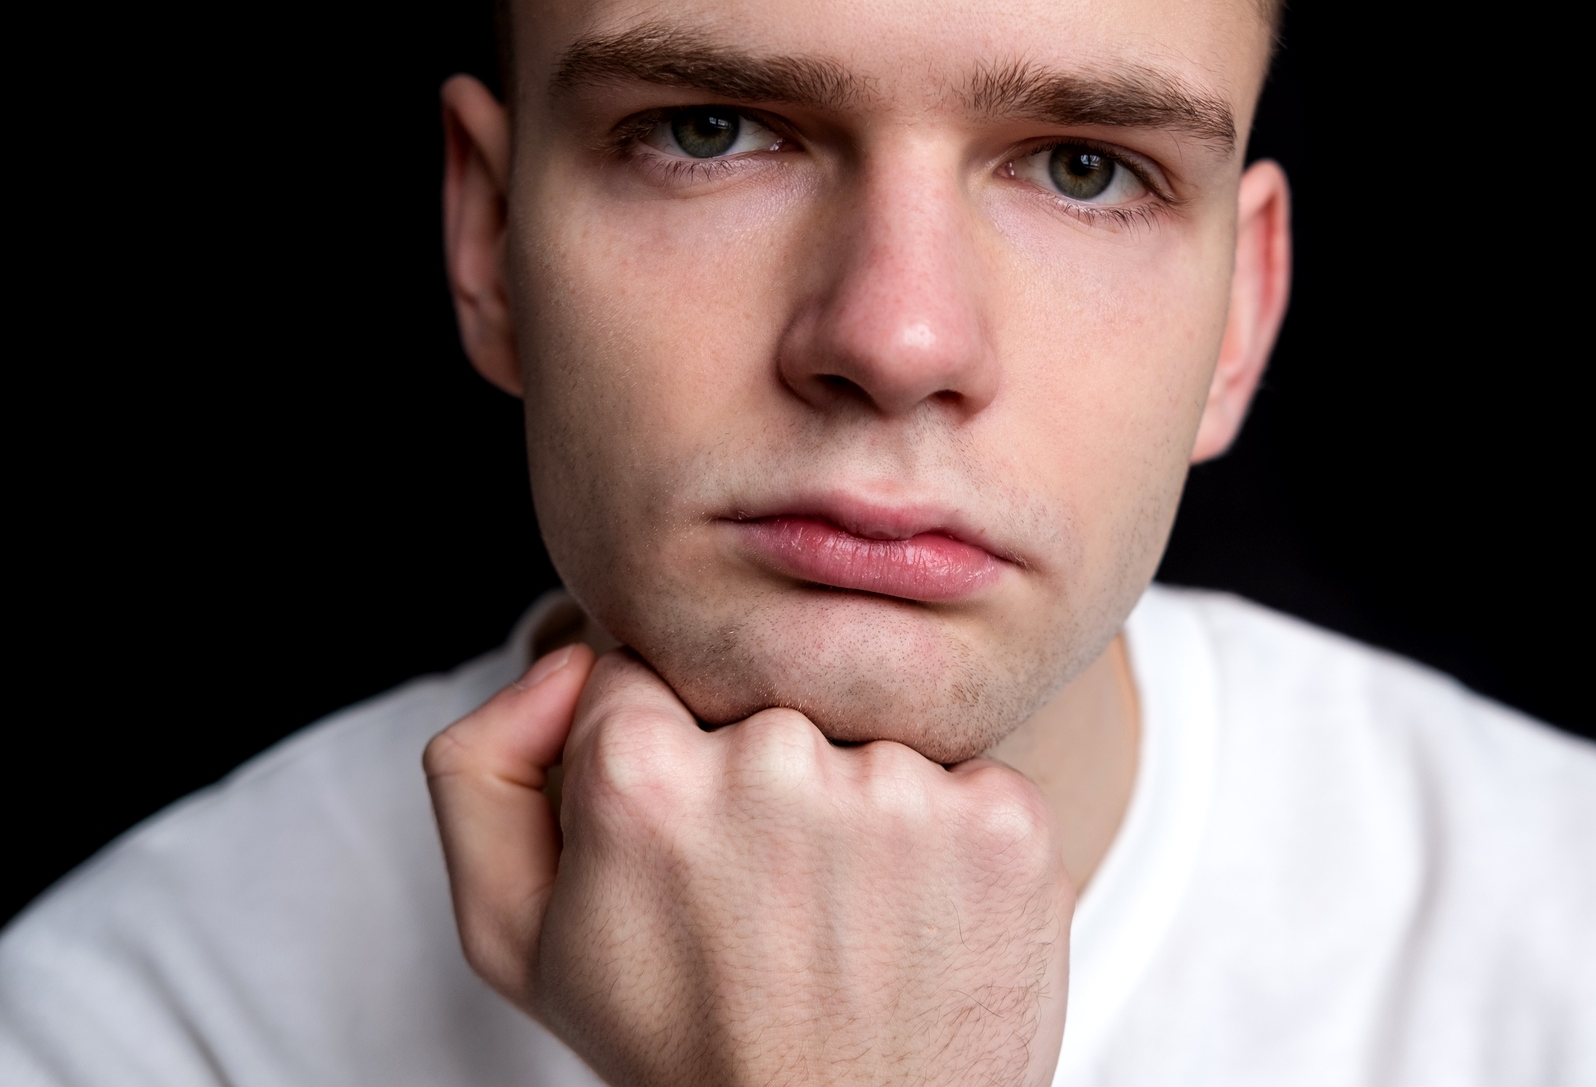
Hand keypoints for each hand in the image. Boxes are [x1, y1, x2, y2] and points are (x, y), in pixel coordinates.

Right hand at [424, 644, 1072, 1086]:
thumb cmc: (681, 1048)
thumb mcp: (517, 936)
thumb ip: (483, 767)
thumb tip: (564, 656)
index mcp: (640, 775)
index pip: (647, 672)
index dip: (663, 757)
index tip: (687, 840)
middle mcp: (773, 757)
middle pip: (761, 699)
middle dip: (761, 778)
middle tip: (768, 897)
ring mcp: (900, 786)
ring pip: (866, 736)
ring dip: (860, 808)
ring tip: (844, 920)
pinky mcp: (1003, 818)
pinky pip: (966, 778)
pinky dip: (950, 841)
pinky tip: (919, 922)